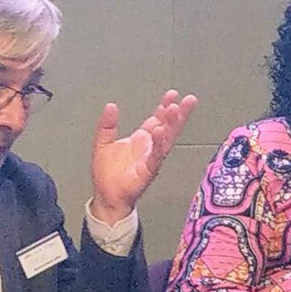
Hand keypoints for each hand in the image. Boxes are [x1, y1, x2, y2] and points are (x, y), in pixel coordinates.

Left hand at [89, 90, 196, 223]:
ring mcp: (151, 159)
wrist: (105, 196)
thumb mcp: (103, 143)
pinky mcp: (148, 171)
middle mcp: (149, 148)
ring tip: (176, 110)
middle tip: (188, 100)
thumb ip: (107, 125)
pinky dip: (158, 145)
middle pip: (168, 127)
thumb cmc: (107, 175)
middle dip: (178, 114)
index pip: (157, 120)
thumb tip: (111, 106)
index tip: (172, 95)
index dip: (164, 107)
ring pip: (166, 140)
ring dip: (172, 125)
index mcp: (141, 140)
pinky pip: (155, 157)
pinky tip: (161, 132)